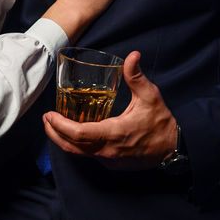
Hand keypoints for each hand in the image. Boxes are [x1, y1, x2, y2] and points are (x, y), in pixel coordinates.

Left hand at [42, 51, 176, 169]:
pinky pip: (89, 155)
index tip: (49, 115)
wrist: (174, 149)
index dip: (59, 126)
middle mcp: (108, 151)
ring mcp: (109, 160)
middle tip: (46, 119)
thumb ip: (136, 76)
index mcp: (114, 133)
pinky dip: (77, 145)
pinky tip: (75, 133)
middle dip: (54, 133)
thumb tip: (132, 55)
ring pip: (79, 153)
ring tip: (54, 125)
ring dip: (63, 140)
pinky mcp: (112, 163)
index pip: (78, 134)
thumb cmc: (161, 122)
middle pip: (71, 147)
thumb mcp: (150, 96)